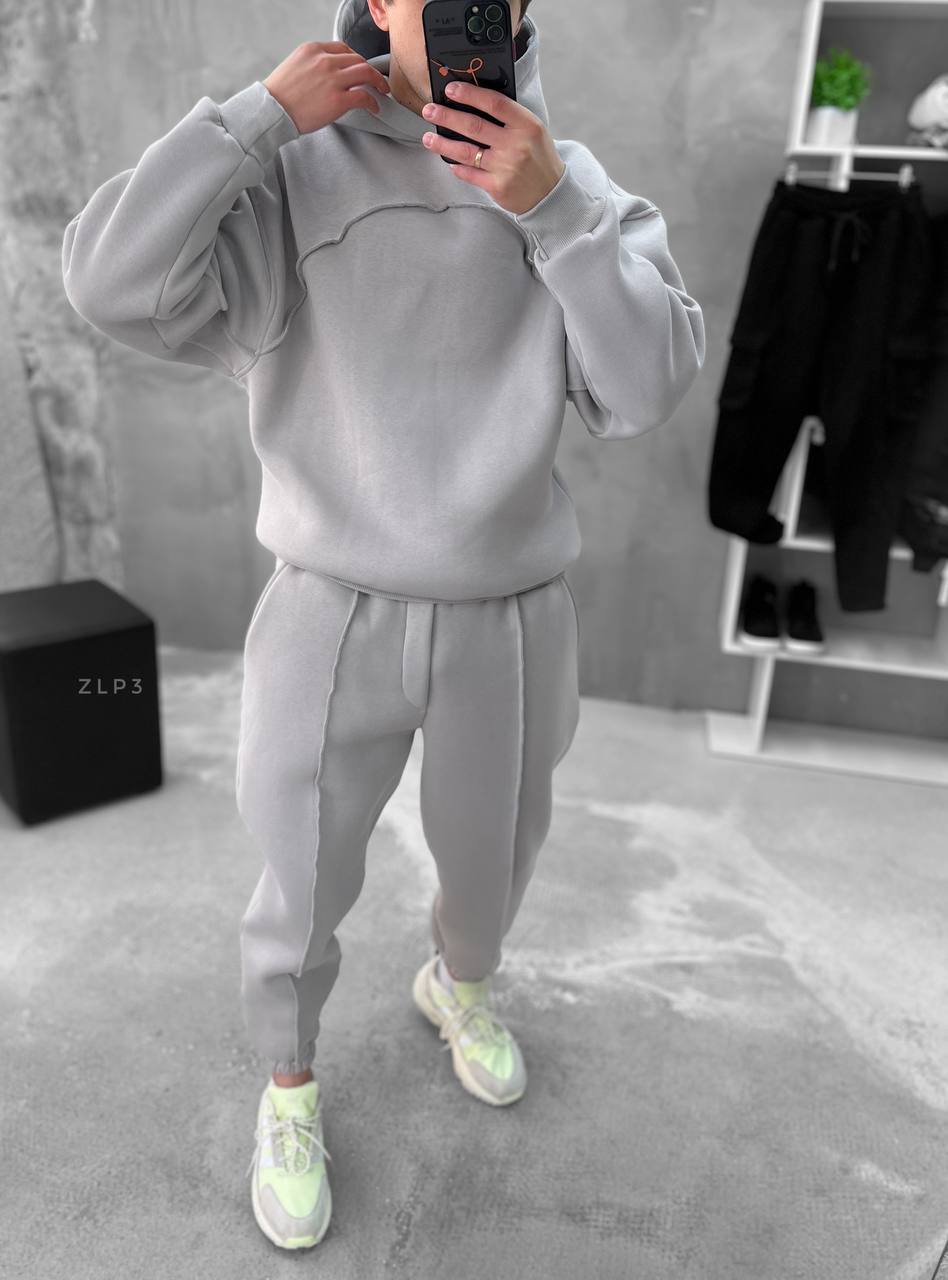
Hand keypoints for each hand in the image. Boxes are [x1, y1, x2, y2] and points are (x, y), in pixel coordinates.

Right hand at [263, 41, 390, 134]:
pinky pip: (364, 96)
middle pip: (357, 59)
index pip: (343, 48)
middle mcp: (325, 60)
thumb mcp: (294, 66)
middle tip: (376, 80)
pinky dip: (373, 101)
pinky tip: (374, 107)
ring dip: (377, 81)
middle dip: (369, 70)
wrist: (271, 111)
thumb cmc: (279, 95)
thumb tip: (326, 75)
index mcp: (313, 49)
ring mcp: (333, 79)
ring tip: (382, 90)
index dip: (355, 58)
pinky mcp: (338, 100)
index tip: (359, 68)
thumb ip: (312, 65)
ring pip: (365, 72)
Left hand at [421, 81, 565, 215]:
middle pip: (474, 126)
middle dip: (447, 117)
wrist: (550, 194)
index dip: (470, 94)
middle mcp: (516, 145)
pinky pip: (469, 173)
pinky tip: (447, 160)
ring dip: (443, 144)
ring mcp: (505, 167)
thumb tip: (474, 102)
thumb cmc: (538, 158)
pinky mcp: (497, 187)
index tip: (451, 89)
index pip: (494, 103)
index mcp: (527, 125)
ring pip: (466, 152)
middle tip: (429, 110)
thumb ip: (509, 118)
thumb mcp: (532, 131)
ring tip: (428, 138)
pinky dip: (456, 166)